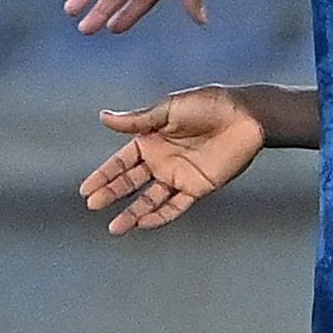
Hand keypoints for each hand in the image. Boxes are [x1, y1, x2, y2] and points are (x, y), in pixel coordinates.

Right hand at [81, 86, 264, 233]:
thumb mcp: (170, 109)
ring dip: (133, 213)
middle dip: (112, 193)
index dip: (104, 175)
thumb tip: (103, 117)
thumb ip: (138, 120)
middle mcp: (162, 159)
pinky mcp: (198, 186)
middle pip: (131, 181)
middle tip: (93, 204)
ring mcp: (179, 175)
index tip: (86, 189)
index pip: (121, 161)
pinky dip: (160, 216)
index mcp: (152, 139)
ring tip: (115, 228)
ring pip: (150, 199)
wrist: (247, 116)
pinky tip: (144, 223)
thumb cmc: (209, 105)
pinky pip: (176, 205)